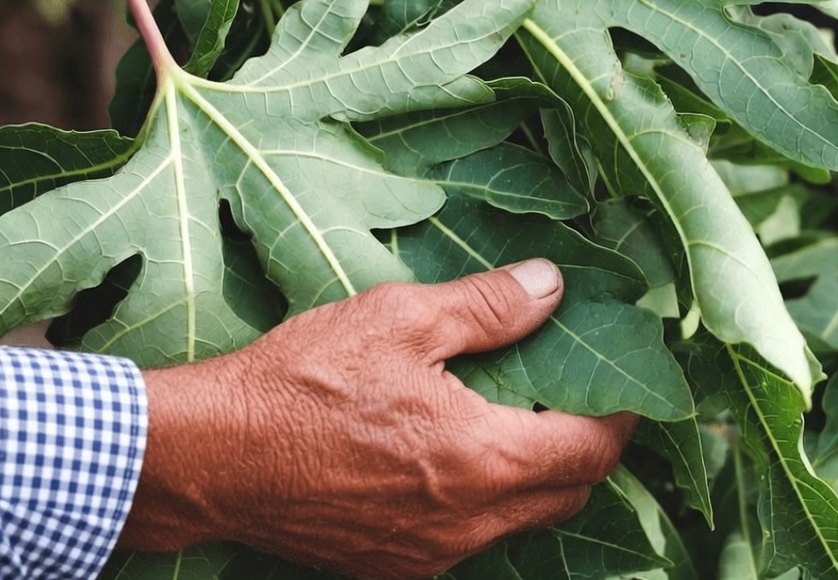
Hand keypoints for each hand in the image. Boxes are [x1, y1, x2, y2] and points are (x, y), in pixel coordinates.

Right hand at [117, 259, 636, 577]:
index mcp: (483, 458)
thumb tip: (551, 286)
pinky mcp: (392, 567)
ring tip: (513, 423)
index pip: (591, 449)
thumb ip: (488, 306)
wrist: (211, 457)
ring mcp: (429, 554)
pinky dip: (484, 504)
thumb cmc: (301, 382)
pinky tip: (453, 459)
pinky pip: (468, 540)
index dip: (620, 417)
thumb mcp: (399, 318)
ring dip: (535, 479)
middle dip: (585, 449)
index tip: (626, 387)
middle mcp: (468, 522)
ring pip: (520, 523)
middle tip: (572, 399)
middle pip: (568, 493)